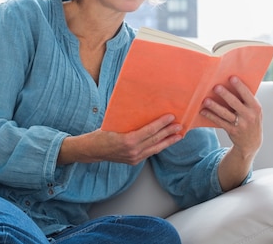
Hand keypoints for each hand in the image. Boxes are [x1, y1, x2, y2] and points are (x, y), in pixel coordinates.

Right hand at [58, 114, 182, 165]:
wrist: (92, 150)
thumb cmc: (102, 133)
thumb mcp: (115, 123)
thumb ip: (130, 121)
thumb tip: (145, 110)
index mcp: (128, 140)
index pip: (149, 131)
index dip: (161, 124)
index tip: (171, 117)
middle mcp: (133, 151)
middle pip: (155, 140)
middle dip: (169, 132)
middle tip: (180, 125)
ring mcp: (134, 158)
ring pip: (155, 148)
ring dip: (168, 141)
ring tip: (179, 135)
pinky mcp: (134, 161)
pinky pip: (150, 152)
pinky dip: (159, 146)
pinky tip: (166, 141)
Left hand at [200, 76, 262, 159]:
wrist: (252, 142)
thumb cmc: (251, 119)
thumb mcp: (254, 110)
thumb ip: (246, 99)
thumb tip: (231, 82)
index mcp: (256, 107)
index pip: (247, 95)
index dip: (240, 86)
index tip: (232, 77)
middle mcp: (249, 116)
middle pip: (235, 103)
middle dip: (225, 94)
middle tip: (216, 87)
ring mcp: (240, 125)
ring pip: (225, 114)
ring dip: (215, 106)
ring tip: (206, 100)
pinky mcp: (232, 131)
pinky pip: (220, 122)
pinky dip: (211, 116)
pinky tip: (203, 111)